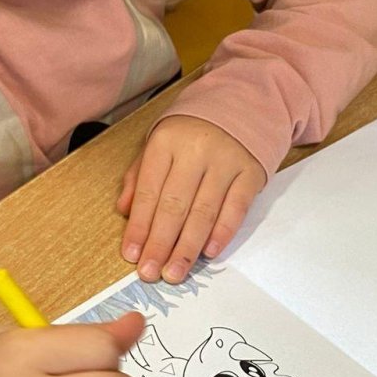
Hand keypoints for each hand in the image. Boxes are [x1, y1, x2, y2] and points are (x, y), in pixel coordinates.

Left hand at [117, 115, 265, 282]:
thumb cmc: (193, 130)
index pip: (149, 191)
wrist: (242, 102)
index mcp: (167, 141)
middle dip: (160, 244)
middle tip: (151, 274)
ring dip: (187, 248)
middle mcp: (196, 150)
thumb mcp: (160, 142)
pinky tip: (209, 253)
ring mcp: (226, 161)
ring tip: (175, 273)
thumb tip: (125, 211)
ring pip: (204, 212)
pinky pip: (235, 208)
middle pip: (174, 206)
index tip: (132, 255)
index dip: (139, 226)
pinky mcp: (251, 172)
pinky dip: (222, 233)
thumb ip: (140, 175)